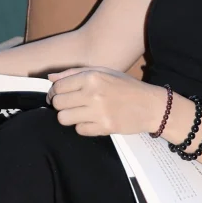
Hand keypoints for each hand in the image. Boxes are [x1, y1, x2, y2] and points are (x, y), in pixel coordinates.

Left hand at [46, 66, 168, 137]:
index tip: (58, 96)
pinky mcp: (104, 127)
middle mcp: (93, 93)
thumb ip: (74, 73)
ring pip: (63, 119)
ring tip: (79, 113)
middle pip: (58, 103)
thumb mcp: (103, 72)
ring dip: (68, 117)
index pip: (58, 87)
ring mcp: (98, 112)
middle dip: (60, 105)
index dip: (54, 92)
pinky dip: (83, 127)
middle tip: (69, 105)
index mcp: (91, 77)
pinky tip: (92, 121)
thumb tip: (51, 78)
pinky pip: (79, 130)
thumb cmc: (127, 87)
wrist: (151, 105)